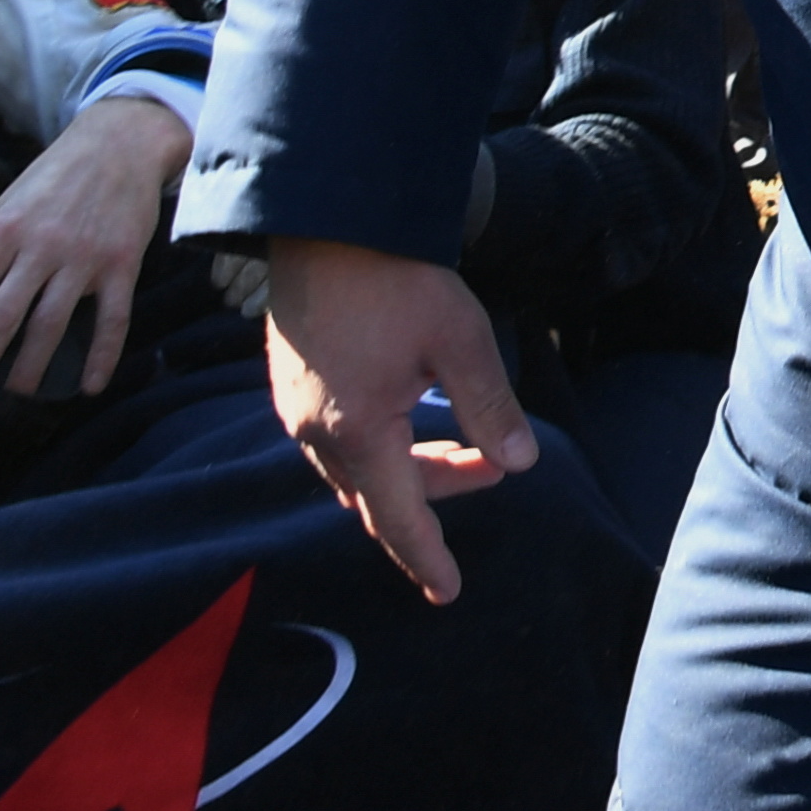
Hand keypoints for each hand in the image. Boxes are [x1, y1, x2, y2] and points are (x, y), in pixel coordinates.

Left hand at [0, 93, 189, 414]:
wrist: (117, 146)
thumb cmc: (50, 182)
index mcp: (0, 234)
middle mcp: (38, 247)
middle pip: (0, 318)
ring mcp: (83, 257)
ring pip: (51, 322)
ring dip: (31, 366)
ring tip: (16, 393)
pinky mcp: (122, 264)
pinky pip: (112, 317)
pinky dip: (102, 354)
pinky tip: (90, 385)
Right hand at [261, 240, 539, 605]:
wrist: (326, 218)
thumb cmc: (396, 277)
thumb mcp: (461, 341)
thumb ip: (491, 408)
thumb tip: (521, 464)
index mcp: (358, 432)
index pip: (397, 519)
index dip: (426, 558)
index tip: (447, 592)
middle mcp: (317, 431)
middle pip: (378, 496)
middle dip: (434, 496)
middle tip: (490, 469)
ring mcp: (296, 407)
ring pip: (353, 470)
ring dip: (407, 469)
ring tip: (460, 445)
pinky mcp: (289, 381)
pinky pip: (333, 438)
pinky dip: (377, 444)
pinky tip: (408, 412)